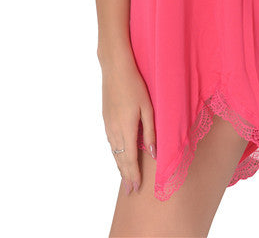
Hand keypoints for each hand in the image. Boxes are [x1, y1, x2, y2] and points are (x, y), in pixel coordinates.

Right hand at [100, 54, 156, 195]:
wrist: (115, 68)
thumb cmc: (135, 85)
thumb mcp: (148, 107)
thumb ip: (150, 131)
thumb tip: (153, 153)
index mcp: (126, 128)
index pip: (129, 159)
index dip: (133, 175)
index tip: (136, 189)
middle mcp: (114, 130)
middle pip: (119, 159)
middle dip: (125, 175)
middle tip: (130, 191)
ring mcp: (108, 124)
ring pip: (114, 152)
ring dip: (120, 166)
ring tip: (125, 177)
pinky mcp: (106, 118)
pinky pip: (111, 142)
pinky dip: (116, 153)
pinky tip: (119, 155)